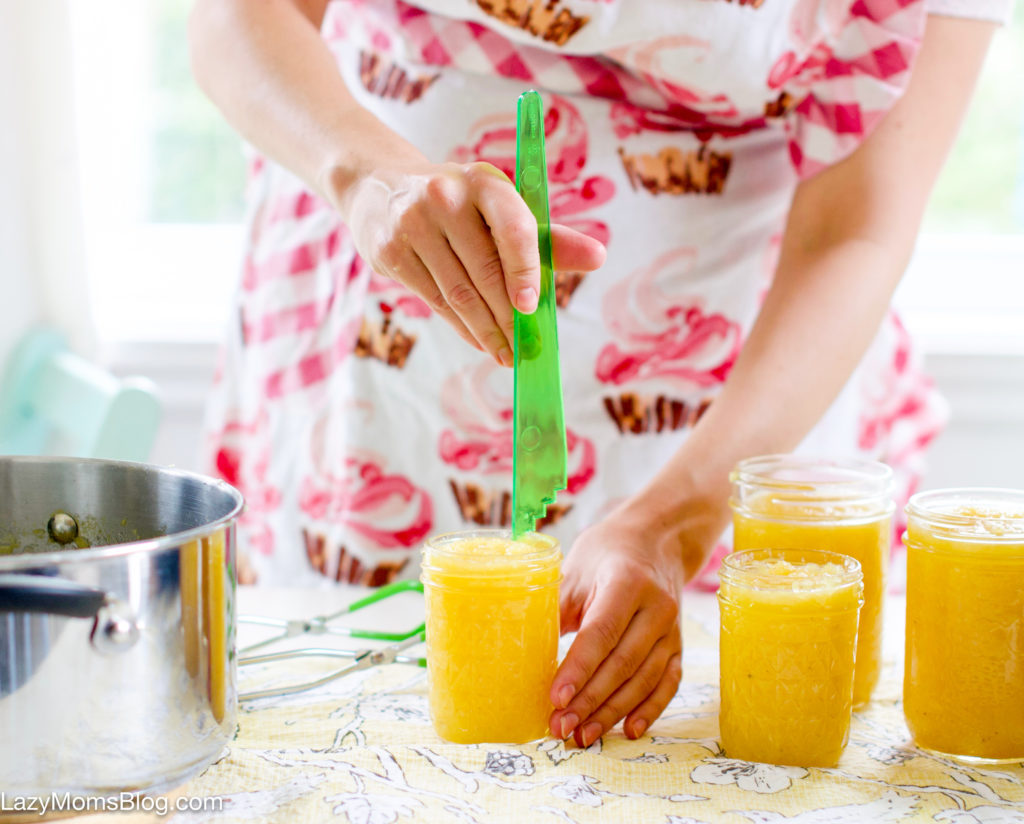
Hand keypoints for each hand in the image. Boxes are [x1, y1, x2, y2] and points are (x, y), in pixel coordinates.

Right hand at [339, 160, 604, 365]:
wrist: (380, 187)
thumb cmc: (458, 204)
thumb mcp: (499, 208)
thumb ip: (546, 238)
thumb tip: (598, 257)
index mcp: (484, 182)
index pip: (513, 228)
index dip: (526, 270)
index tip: (532, 308)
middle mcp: (445, 197)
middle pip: (485, 271)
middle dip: (510, 318)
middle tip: (528, 349)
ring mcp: (413, 225)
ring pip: (459, 293)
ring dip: (487, 331)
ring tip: (507, 355)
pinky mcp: (390, 253)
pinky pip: (435, 301)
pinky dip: (461, 327)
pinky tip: (480, 342)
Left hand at [549, 512, 685, 746]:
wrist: (655, 541)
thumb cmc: (606, 554)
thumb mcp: (576, 570)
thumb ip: (556, 608)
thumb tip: (522, 650)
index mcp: (626, 582)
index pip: (601, 632)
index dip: (578, 669)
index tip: (555, 698)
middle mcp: (656, 606)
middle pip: (622, 663)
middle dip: (589, 700)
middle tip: (560, 726)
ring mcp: (672, 628)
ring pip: (644, 679)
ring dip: (613, 711)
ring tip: (583, 734)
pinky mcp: (678, 645)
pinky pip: (667, 684)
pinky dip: (649, 709)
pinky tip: (629, 729)